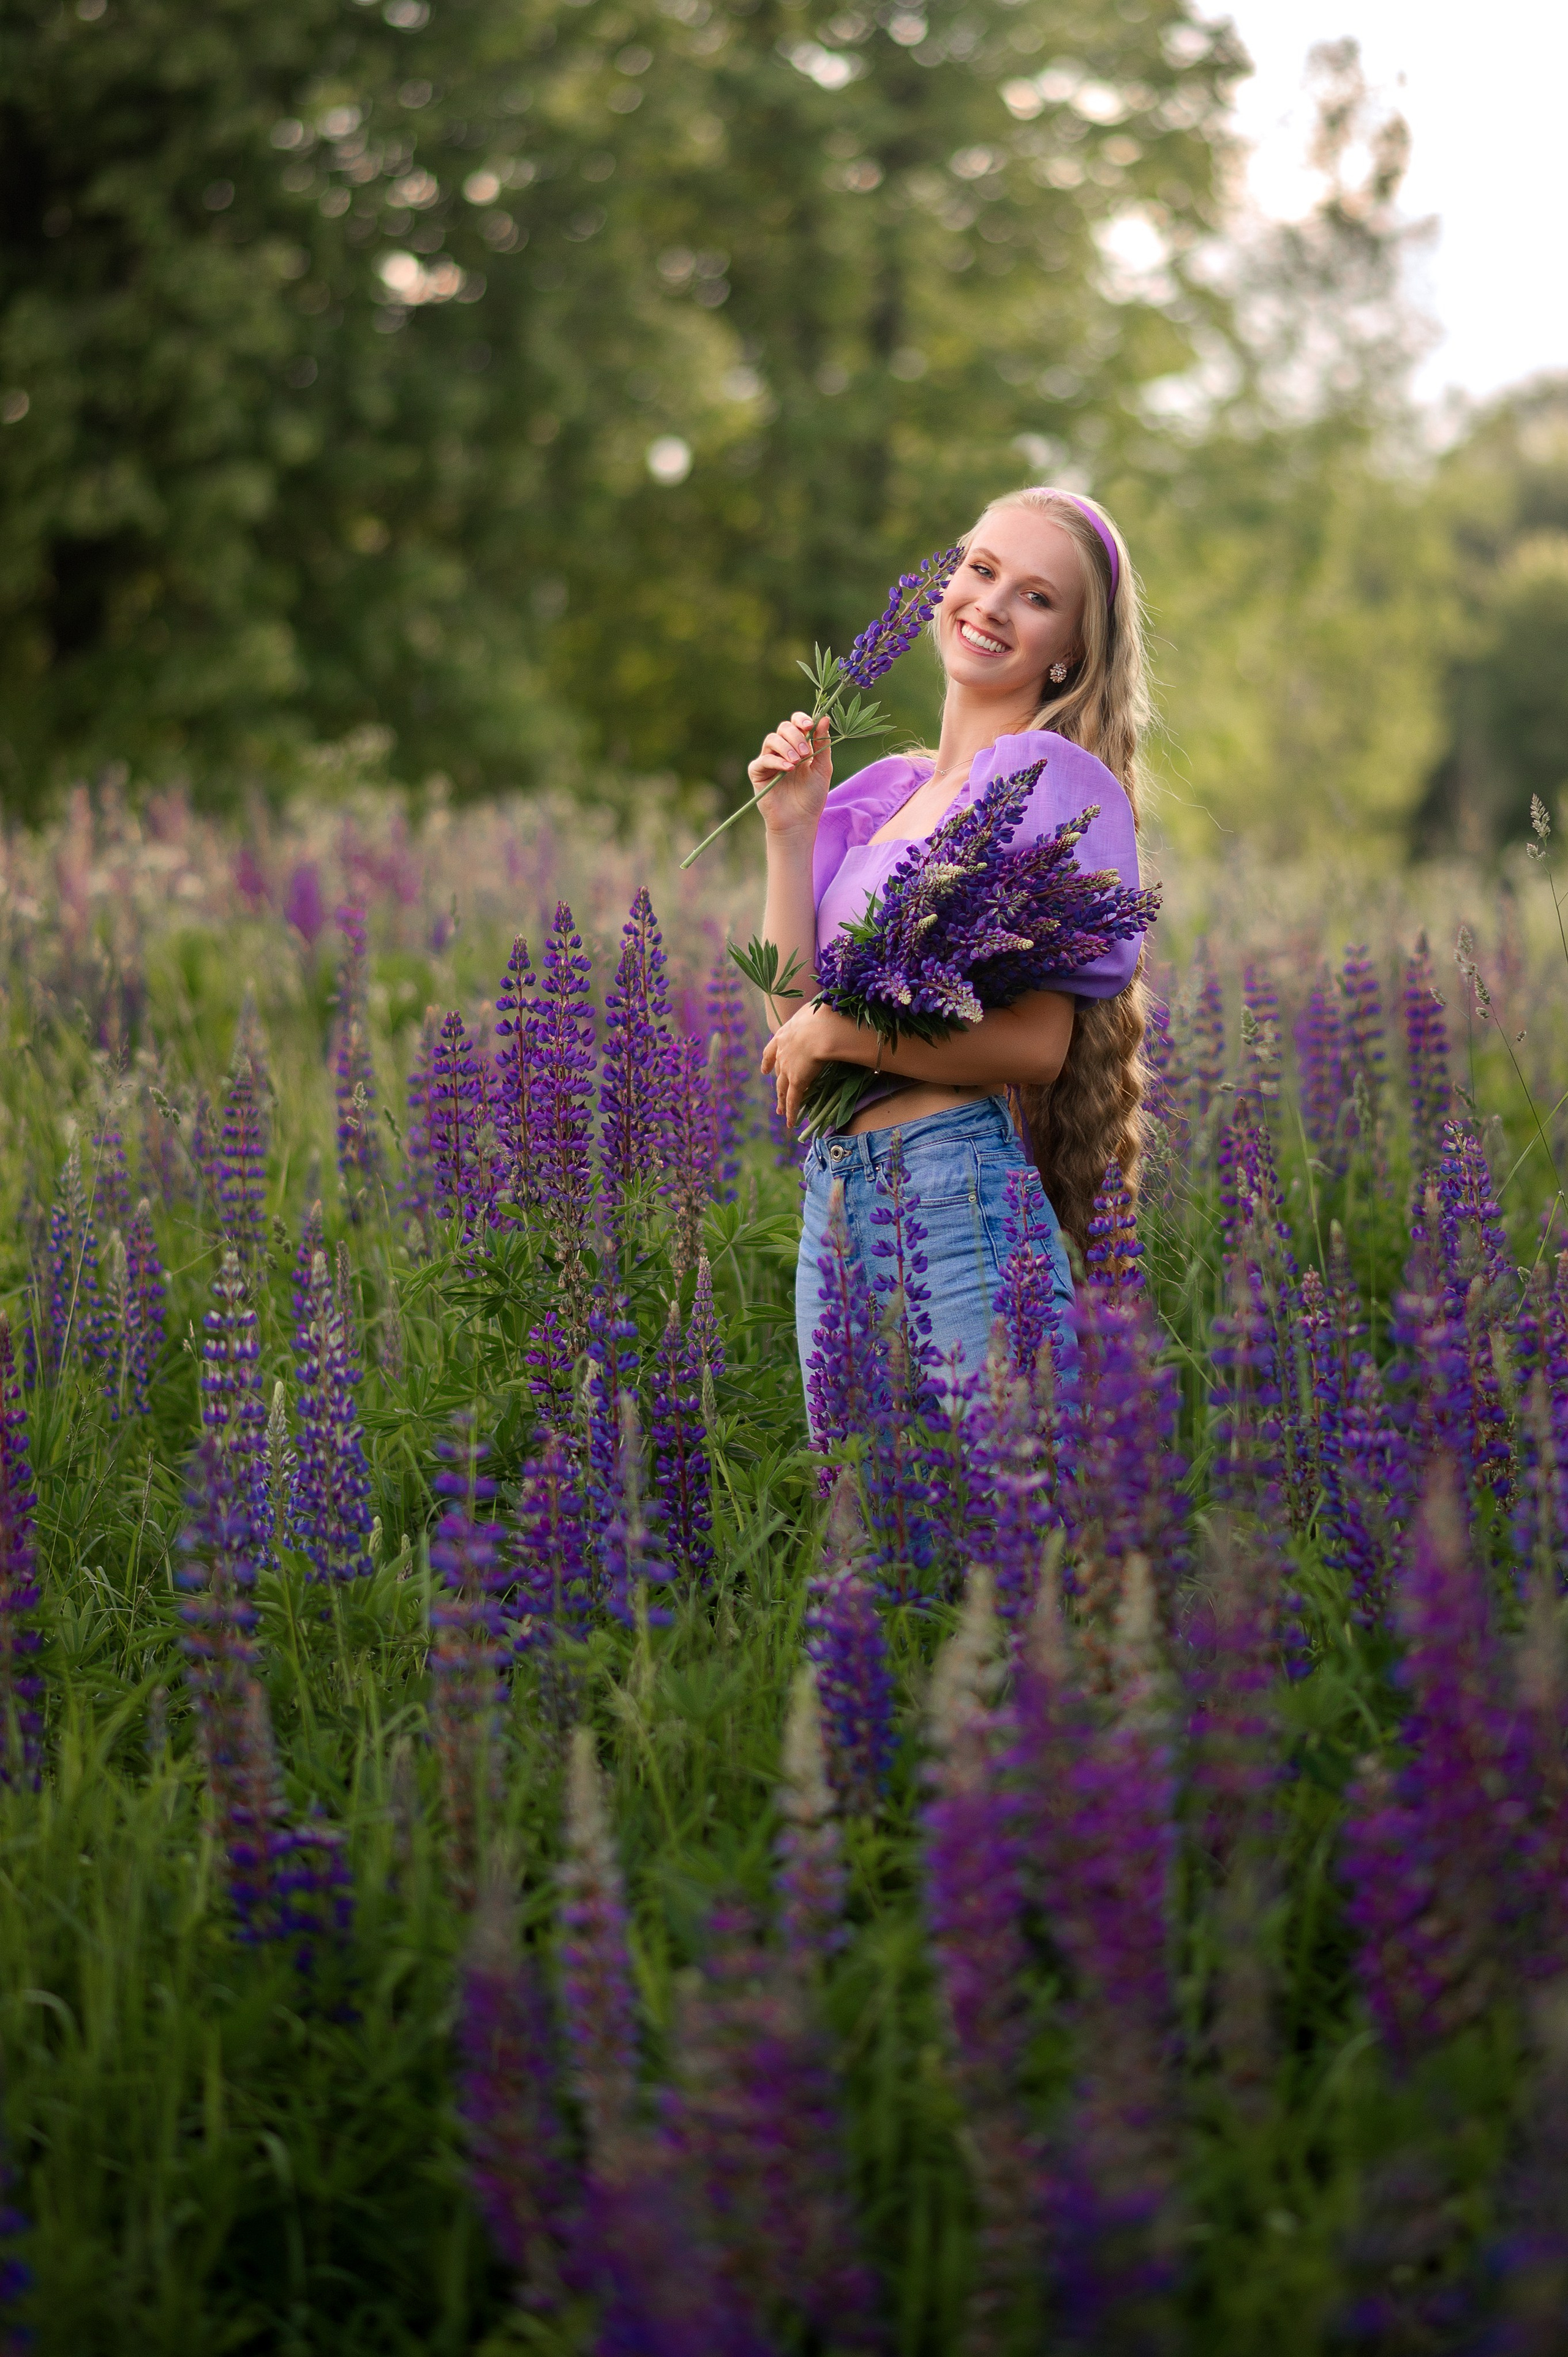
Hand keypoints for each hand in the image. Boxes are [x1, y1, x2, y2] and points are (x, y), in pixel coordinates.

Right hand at [748, 712, 831, 839]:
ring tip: (797, 762)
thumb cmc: (812, 797)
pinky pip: (763, 760)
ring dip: (786, 747)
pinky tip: (788, 769)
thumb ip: (822, 744)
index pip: (795, 723)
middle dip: (795, 736)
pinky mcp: (758, 773)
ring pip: (771, 739)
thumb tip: (824, 718)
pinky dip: (776, 761)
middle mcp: (782, 750)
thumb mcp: (822, 768)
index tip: (809, 725)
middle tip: (806, 753)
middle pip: (783, 728)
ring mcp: (769, 761)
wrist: (800, 821)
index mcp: (798, 746)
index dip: (800, 720)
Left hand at [761, 1002, 861, 1130]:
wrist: (821, 1029)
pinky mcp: (797, 1081)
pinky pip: (793, 1100)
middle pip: (777, 1072)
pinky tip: (790, 1123)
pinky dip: (791, 1112)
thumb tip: (826, 1009)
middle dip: (776, 1083)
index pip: (772, 1050)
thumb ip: (815, 1013)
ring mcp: (788, 1068)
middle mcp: (782, 1053)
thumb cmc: (822, 1015)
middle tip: (776, 1094)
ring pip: (782, 1088)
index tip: (765, 1069)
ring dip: (781, 1101)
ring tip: (780, 1112)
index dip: (768, 1061)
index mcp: (784, 1035)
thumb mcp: (814, 1009)